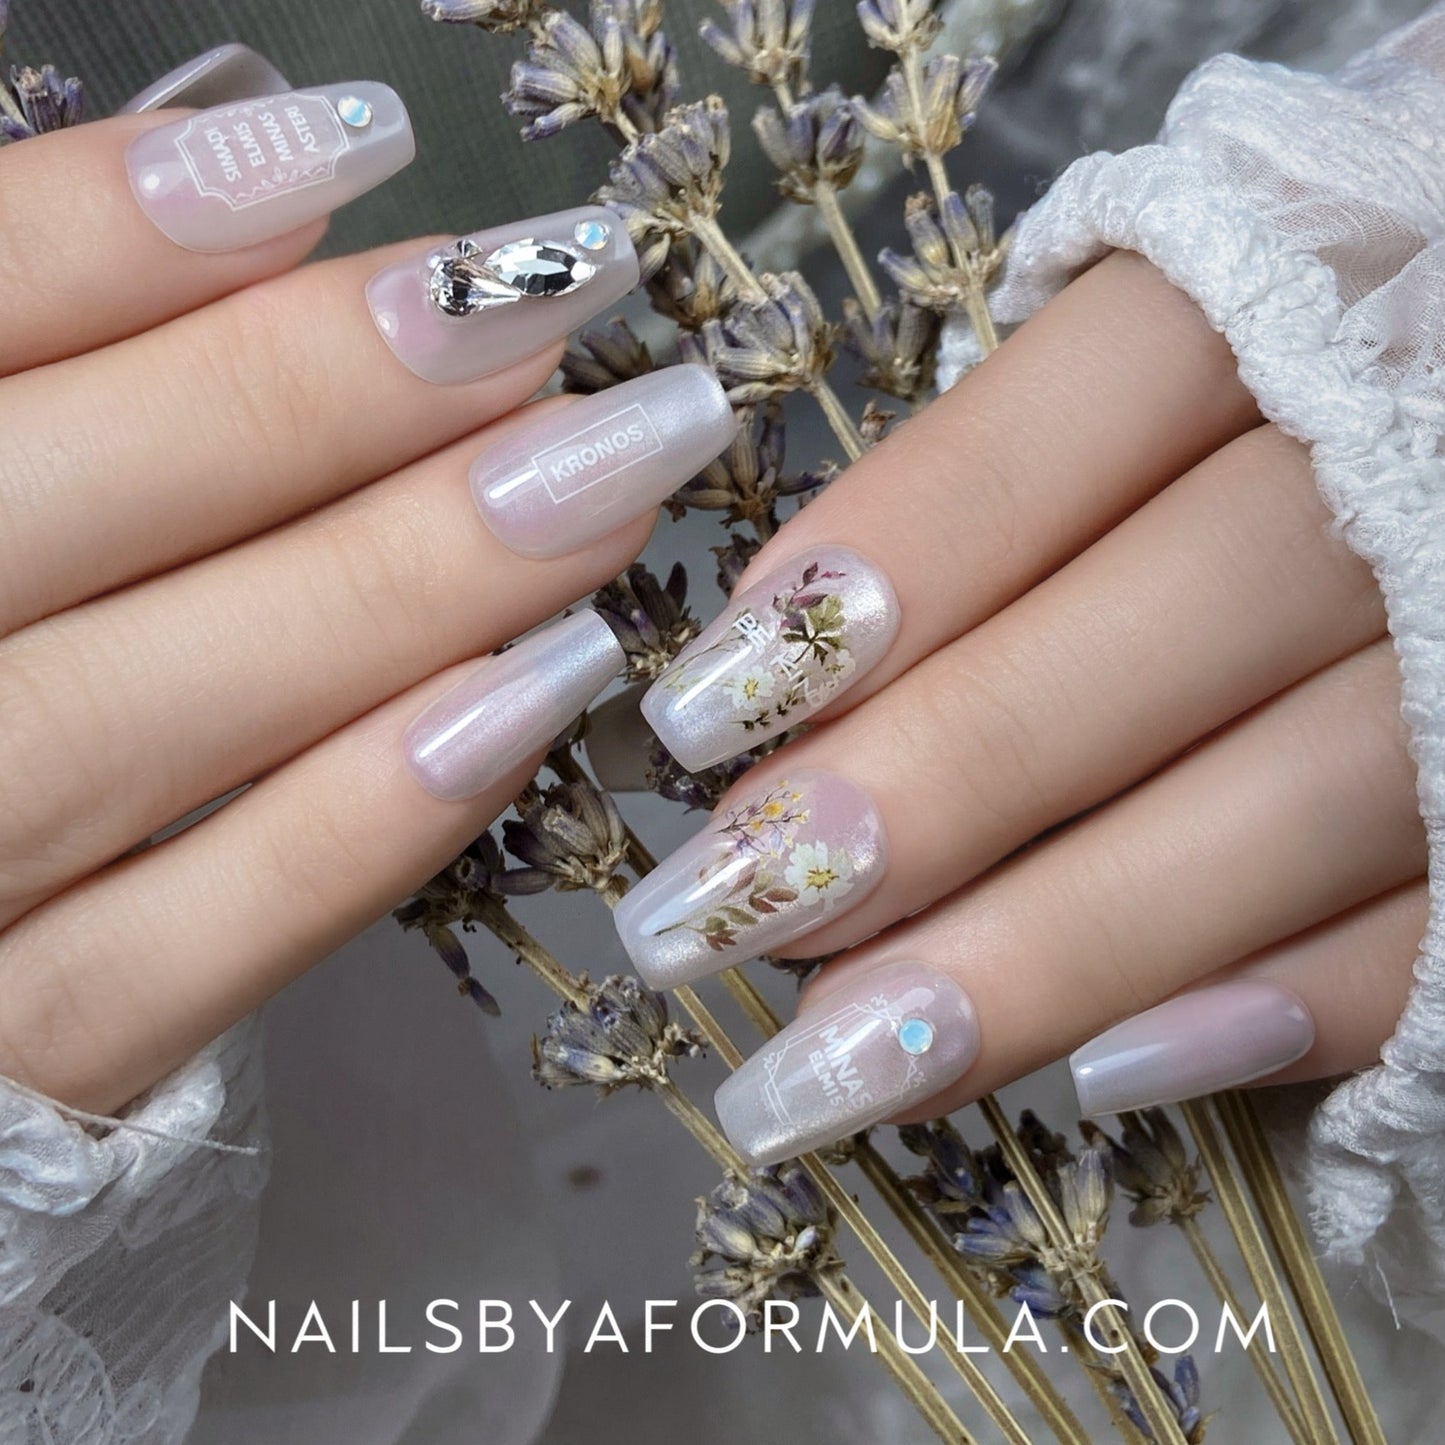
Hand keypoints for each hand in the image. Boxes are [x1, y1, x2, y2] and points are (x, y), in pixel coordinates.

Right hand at [0, 85, 738, 1114]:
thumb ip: (54, 387)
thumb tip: (255, 194)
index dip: (119, 229)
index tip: (346, 142)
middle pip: (53, 505)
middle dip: (313, 391)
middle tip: (546, 305)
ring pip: (141, 721)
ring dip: (394, 582)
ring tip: (607, 473)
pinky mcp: (20, 1077)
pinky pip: (183, 951)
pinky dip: (364, 818)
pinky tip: (540, 689)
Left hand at [610, 251, 1420, 1164]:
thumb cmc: (1264, 396)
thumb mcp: (1141, 373)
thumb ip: (993, 478)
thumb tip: (780, 645)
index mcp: (1288, 293)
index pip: (1069, 422)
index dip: (890, 566)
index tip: (704, 709)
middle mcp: (1416, 455)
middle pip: (1182, 615)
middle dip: (946, 777)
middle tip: (730, 908)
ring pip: (1313, 791)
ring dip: (1061, 940)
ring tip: (845, 1056)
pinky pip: (1442, 927)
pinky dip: (1281, 1003)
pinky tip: (1100, 1076)